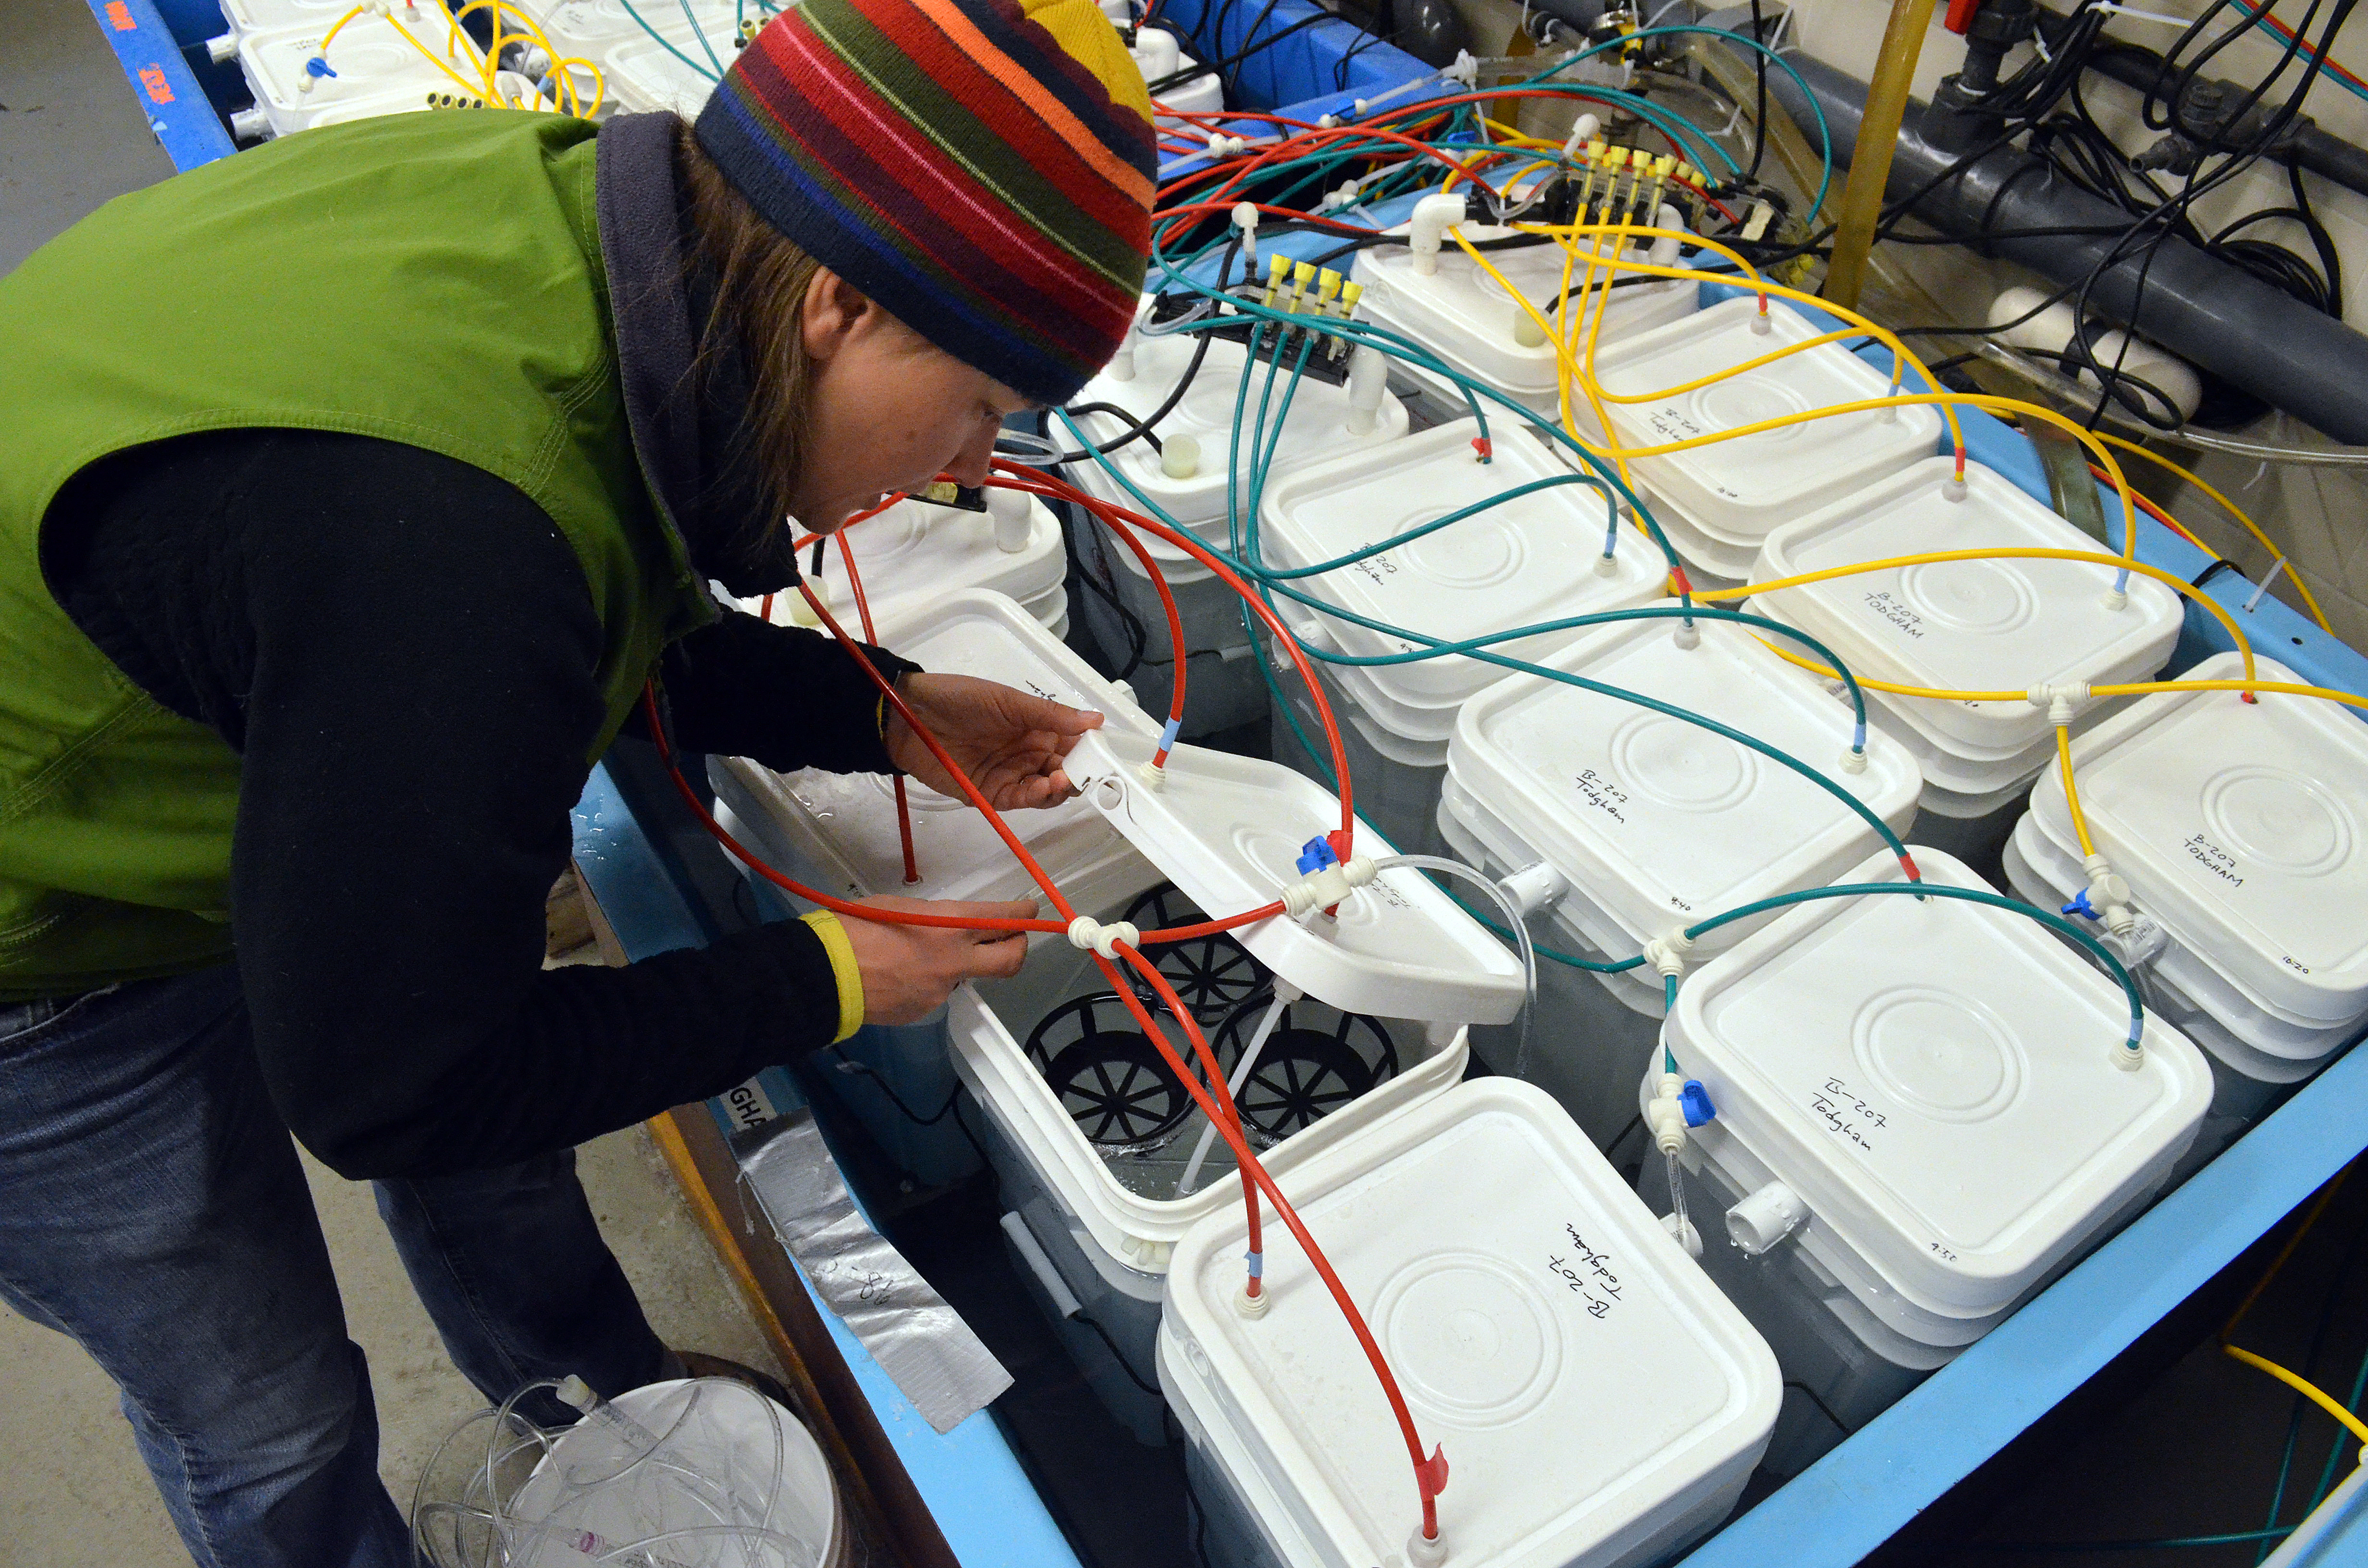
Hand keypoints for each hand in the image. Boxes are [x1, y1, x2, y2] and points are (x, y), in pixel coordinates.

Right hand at [837, 896, 1038, 1023]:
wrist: (823, 974)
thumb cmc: (854, 927)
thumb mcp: (900, 907)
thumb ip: (936, 918)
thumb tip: (948, 928)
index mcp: (950, 926)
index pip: (1004, 919)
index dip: (1022, 914)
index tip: (1029, 910)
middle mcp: (955, 961)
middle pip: (1011, 960)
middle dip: (1019, 947)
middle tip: (1011, 938)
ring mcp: (941, 991)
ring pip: (967, 977)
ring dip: (959, 965)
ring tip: (920, 955)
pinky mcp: (924, 1011)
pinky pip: (935, 993)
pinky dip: (927, 982)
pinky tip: (900, 975)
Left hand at [882, 673, 1103, 810]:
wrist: (909, 717)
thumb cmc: (960, 700)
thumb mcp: (1008, 701)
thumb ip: (1051, 715)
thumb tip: (1097, 721)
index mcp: (1037, 727)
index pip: (1073, 743)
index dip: (1091, 750)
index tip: (1106, 755)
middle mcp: (1028, 753)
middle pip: (1065, 770)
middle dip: (1080, 774)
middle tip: (1089, 773)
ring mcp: (1011, 775)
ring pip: (1048, 790)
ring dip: (1061, 787)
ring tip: (1063, 779)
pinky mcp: (992, 794)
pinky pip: (1022, 800)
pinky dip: (1038, 796)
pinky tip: (1046, 787)